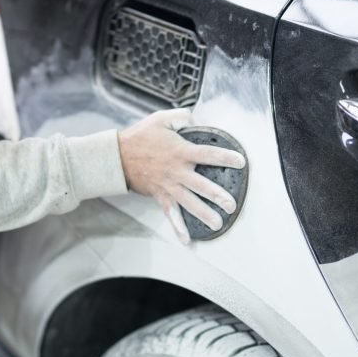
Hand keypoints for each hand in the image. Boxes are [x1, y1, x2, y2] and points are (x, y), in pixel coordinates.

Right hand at [118, 109, 246, 244]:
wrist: (116, 157)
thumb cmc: (140, 136)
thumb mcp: (160, 118)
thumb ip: (181, 117)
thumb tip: (196, 119)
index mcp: (180, 151)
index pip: (207, 154)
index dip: (224, 157)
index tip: (240, 162)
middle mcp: (177, 171)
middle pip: (201, 185)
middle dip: (217, 195)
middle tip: (231, 205)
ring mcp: (168, 186)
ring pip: (189, 202)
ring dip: (203, 214)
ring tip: (218, 223)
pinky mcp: (160, 196)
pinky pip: (170, 213)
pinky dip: (177, 227)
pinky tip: (186, 239)